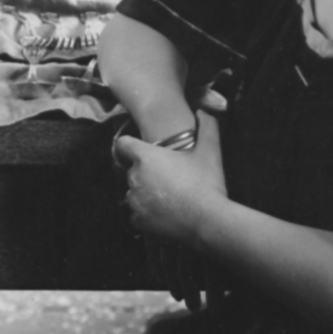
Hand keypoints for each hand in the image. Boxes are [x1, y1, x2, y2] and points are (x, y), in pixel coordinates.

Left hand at [112, 106, 228, 244]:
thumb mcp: (210, 151)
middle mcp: (134, 177)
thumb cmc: (206, 183)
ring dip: (145, 193)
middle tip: (167, 178)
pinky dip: (146, 214)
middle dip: (145, 173)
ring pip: (134, 193)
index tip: (142, 151)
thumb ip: (207, 127)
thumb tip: (202, 112)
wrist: (208, 221)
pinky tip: (165, 214)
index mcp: (145, 157)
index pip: (122, 144)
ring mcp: (134, 201)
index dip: (129, 146)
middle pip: (131, 170)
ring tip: (168, 198)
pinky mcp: (138, 221)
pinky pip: (136, 214)